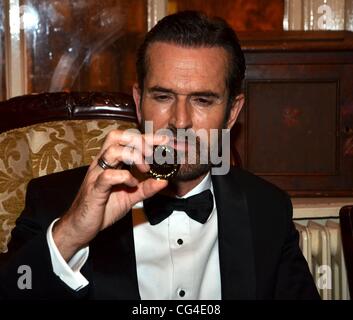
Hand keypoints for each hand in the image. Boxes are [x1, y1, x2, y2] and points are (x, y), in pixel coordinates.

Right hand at [52, 129, 168, 260]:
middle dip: (138, 141)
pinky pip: (108, 176)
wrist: (80, 227)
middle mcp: (102, 164)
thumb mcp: (130, 197)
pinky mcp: (95, 189)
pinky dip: (124, 177)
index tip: (164, 140)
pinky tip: (133, 184)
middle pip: (117, 137)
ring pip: (112, 151)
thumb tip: (164, 181)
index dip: (145, 137)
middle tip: (152, 154)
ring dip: (134, 157)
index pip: (126, 140)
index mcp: (110, 162)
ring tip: (145, 169)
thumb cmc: (102, 208)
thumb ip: (146, 188)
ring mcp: (96, 174)